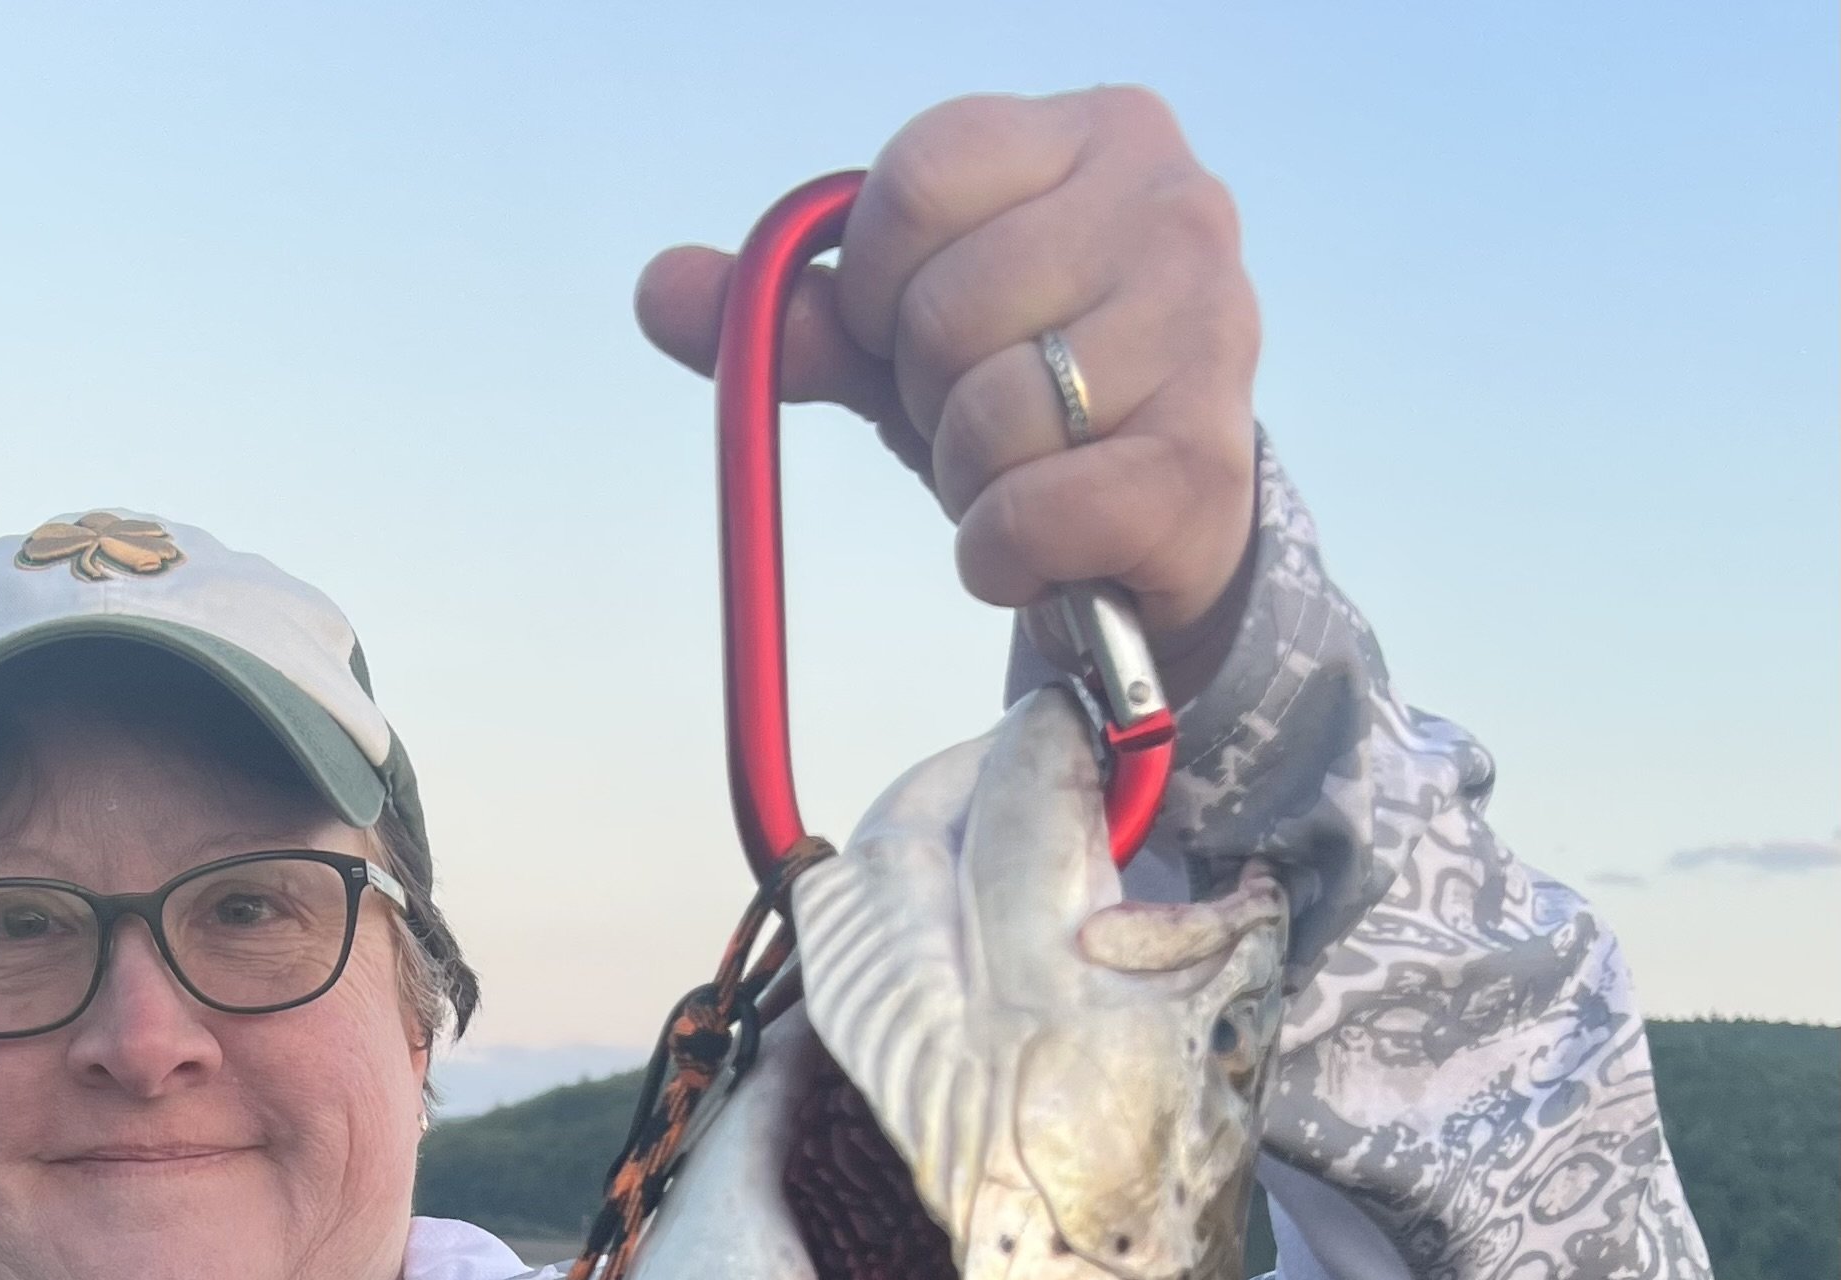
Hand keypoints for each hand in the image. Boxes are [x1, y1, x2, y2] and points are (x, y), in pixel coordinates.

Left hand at [637, 89, 1259, 679]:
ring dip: (966, 481)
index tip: (909, 332)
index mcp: (1102, 134)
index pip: (919, 178)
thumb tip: (661, 290)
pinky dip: (997, 554)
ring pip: (988, 416)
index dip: (876, 281)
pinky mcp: (1201, 468)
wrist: (1164, 520)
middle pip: (943, 309)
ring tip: (1017, 477)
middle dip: (926, 394)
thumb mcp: (915, 338)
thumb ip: (801, 311)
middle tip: (978, 419)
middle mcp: (1175, 209)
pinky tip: (1034, 548)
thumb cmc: (1037, 396)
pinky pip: (1028, 514)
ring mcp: (1209, 334)